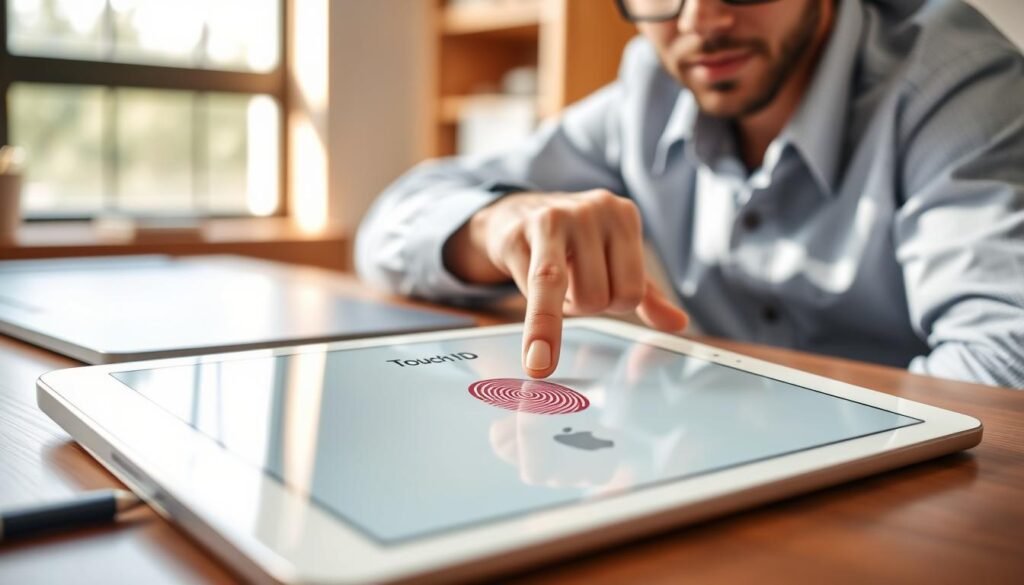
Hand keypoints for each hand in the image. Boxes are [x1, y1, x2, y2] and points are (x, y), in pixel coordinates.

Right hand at [443, 189, 688, 377]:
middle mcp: (593, 210)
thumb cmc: (570, 244)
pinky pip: (535, 291)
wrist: (516, 215)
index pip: (631, 292)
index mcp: (623, 216)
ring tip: (551, 283)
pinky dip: (538, 328)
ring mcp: (556, 217)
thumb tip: (679, 323)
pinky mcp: (521, 232)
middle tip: (569, 285)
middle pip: (601, 298)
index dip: (611, 304)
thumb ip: (646, 295)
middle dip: (583, 305)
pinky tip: (534, 349)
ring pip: (573, 295)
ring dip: (560, 308)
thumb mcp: (614, 262)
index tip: (596, 286)